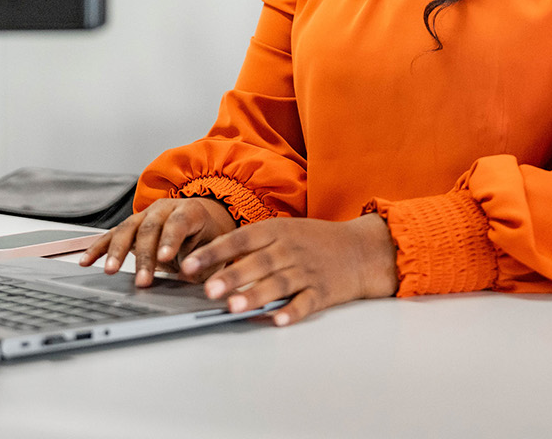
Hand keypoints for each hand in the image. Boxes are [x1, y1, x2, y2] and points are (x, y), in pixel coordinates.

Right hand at [79, 197, 236, 286]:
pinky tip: (87, 260)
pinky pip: (111, 235)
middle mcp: (165, 208)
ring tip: (110, 271)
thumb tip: (189, 278)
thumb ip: (203, 264)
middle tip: (141, 280)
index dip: (170, 239)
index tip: (166, 257)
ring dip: (117, 252)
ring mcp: (144, 215)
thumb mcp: (213, 253)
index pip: (178, 222)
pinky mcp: (130, 226)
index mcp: (190, 211)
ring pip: (127, 230)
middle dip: (144, 256)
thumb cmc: (206, 241)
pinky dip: (98, 247)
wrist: (200, 225)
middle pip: (150, 228)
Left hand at [180, 214, 398, 326]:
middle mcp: (291, 249)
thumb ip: (253, 245)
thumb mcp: (285, 231)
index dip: (213, 252)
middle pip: (258, 262)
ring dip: (255, 295)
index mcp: (278, 231)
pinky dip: (292, 311)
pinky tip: (277, 320)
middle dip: (232, 276)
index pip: (240, 239)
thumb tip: (212, 263)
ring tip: (234, 307)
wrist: (362, 250)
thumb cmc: (316, 241)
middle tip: (208, 290)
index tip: (188, 265)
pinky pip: (306, 302)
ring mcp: (308, 270)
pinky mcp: (323, 291)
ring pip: (278, 284)